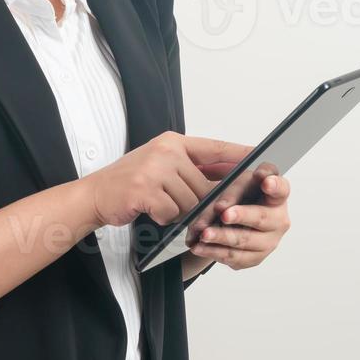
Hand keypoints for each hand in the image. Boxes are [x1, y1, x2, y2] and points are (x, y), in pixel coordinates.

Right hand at [80, 132, 253, 229]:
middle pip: (206, 185)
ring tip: (160, 206)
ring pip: (190, 202)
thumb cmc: (131, 182)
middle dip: (201, 203)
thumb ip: (191, 168)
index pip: (216, 148)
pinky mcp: (144, 189)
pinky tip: (150, 210)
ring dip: (179, 212)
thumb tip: (227, 180)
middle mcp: (166, 151)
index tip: (264, 158)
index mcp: (173, 142)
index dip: (241, 155)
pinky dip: (163, 218)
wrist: (94, 194)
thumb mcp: (161, 165)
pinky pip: (171, 212)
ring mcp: (154, 169)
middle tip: (190, 210)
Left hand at [186, 164, 290, 270]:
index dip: (274, 185)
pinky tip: (200, 247)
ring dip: (222, 237)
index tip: (266, 181)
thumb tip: (220, 207)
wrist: (232, 221)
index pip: (281, 188)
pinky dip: (215, 252)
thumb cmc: (237, 197)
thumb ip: (228, 188)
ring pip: (245, 240)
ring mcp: (269, 241)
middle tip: (224, 214)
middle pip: (261, 217)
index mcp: (276, 195)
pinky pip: (235, 257)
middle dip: (241, 216)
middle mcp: (278, 219)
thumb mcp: (233, 183)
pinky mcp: (256, 257)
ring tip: (204, 234)